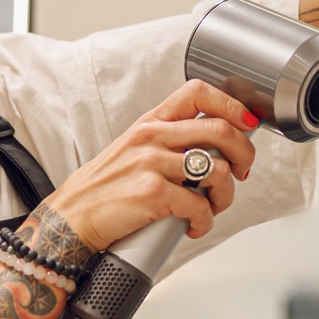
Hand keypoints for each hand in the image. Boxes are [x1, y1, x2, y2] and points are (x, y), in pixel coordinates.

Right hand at [44, 79, 258, 252]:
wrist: (71, 217)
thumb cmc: (104, 189)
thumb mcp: (134, 150)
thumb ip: (169, 142)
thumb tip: (216, 148)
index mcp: (151, 123)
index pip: (199, 93)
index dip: (232, 105)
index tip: (246, 123)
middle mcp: (152, 138)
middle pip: (221, 130)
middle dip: (244, 154)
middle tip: (241, 172)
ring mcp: (151, 164)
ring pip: (218, 171)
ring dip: (225, 195)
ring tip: (212, 206)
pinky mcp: (152, 193)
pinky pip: (199, 206)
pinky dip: (205, 221)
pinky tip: (194, 225)